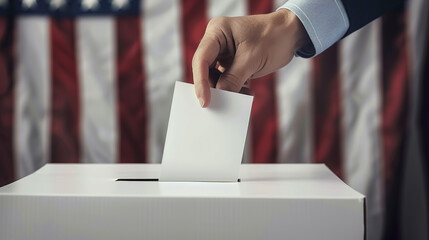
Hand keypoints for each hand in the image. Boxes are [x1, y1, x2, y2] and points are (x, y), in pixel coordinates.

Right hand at [192, 9, 308, 106]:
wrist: (292, 33)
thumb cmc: (274, 37)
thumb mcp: (252, 59)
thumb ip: (232, 80)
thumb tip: (219, 98)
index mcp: (217, 31)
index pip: (201, 59)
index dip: (201, 82)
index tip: (205, 101)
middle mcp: (217, 41)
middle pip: (205, 69)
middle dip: (214, 87)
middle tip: (222, 103)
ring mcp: (223, 52)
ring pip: (216, 77)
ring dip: (227, 89)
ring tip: (244, 93)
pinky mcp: (232, 62)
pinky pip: (226, 79)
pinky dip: (235, 88)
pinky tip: (247, 90)